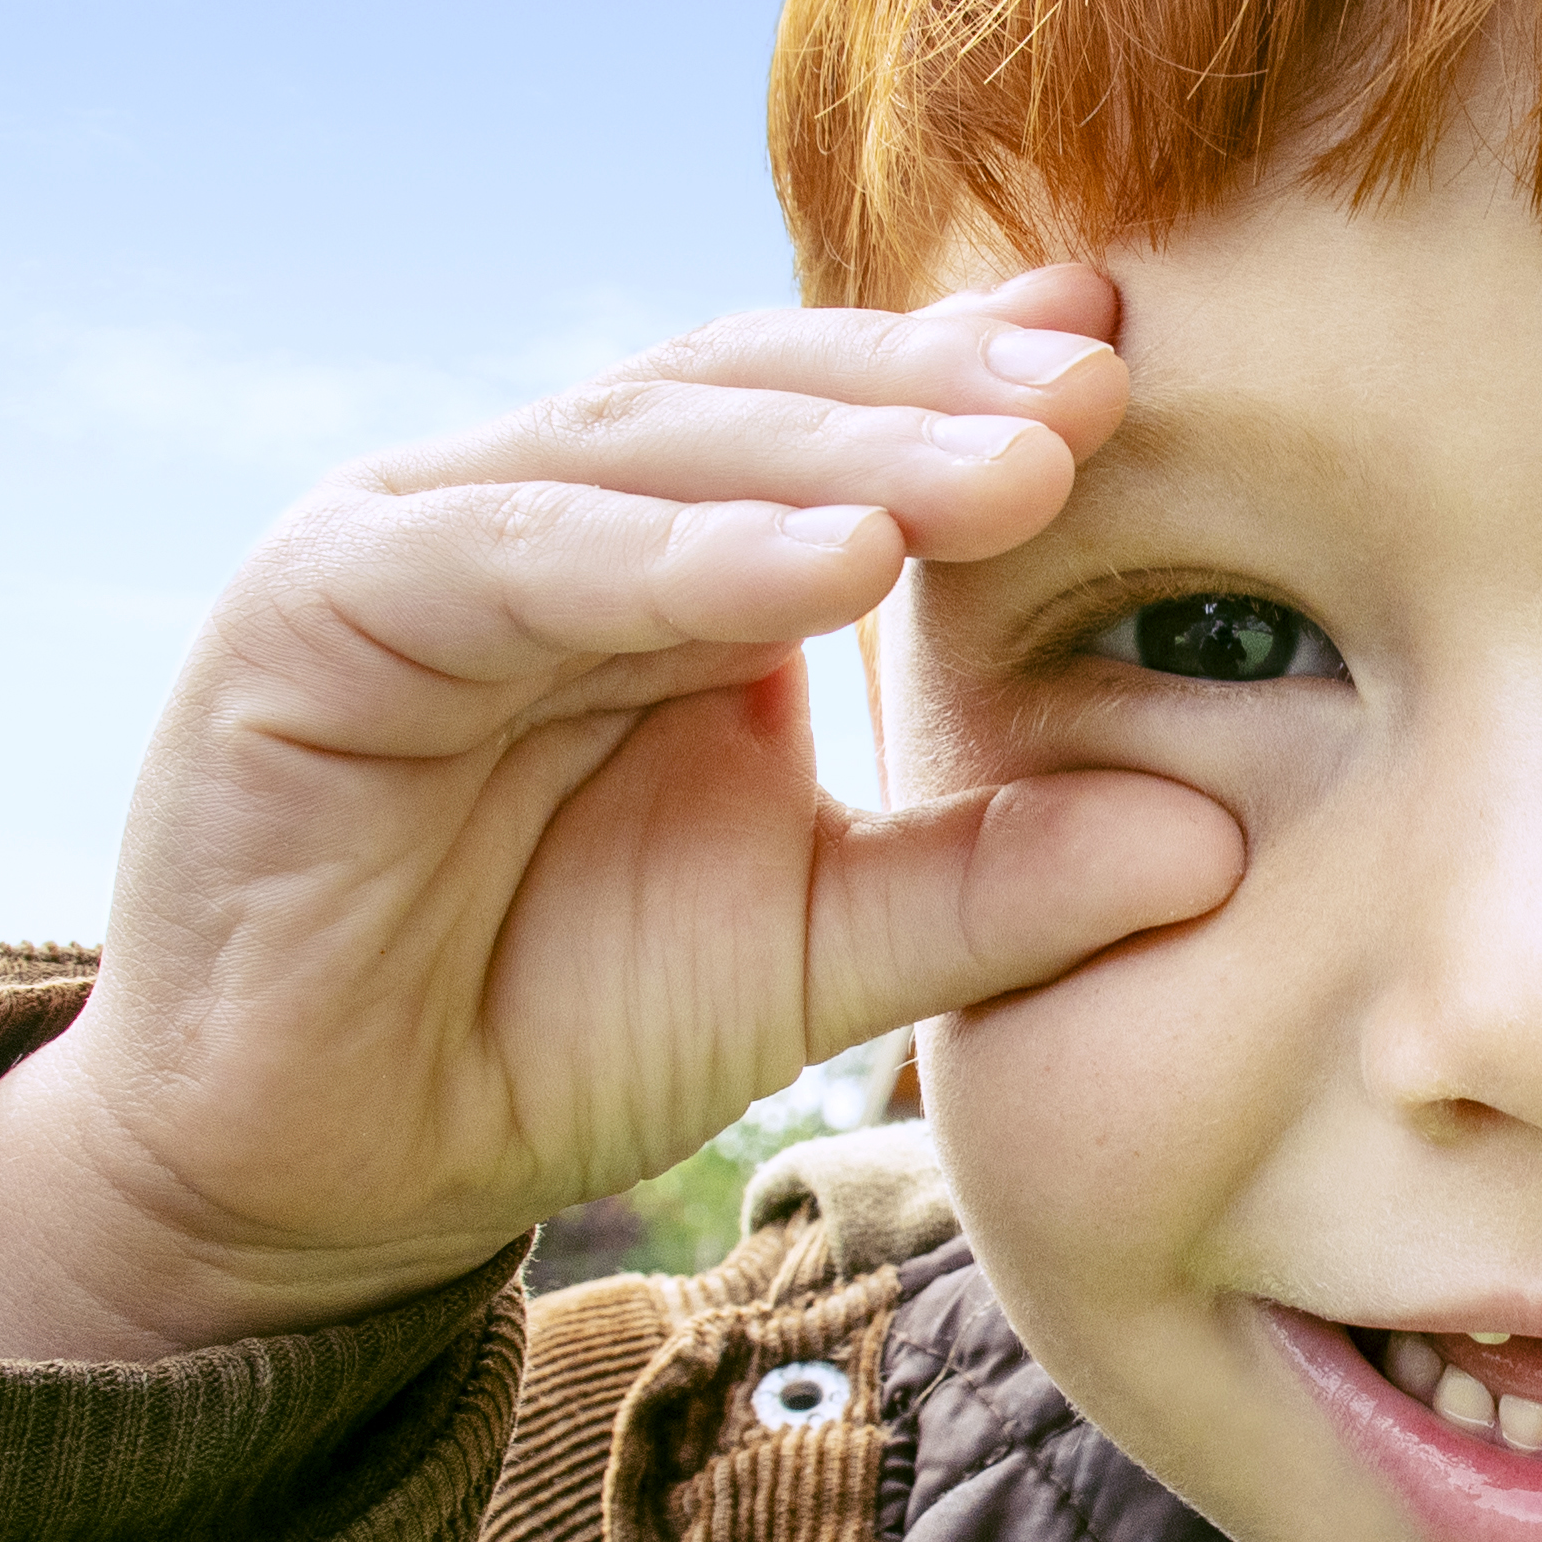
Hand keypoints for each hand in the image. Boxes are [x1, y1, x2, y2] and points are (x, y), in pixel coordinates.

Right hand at [0, 266, 1245, 1367]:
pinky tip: (830, 567)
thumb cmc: (554, 1025)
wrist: (320, 1171)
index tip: (1151, 369)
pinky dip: (679, 554)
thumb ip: (996, 886)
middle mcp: (545, 507)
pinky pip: (518, 555)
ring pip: (652, 446)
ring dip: (843, 452)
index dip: (981, 387)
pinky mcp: (320, 608)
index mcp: (665, 549)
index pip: (838, 419)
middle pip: (761, 398)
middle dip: (941, 395)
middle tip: (1113, 395)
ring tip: (1014, 468)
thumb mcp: (818, 951)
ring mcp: (421, 534)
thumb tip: (1220, 838)